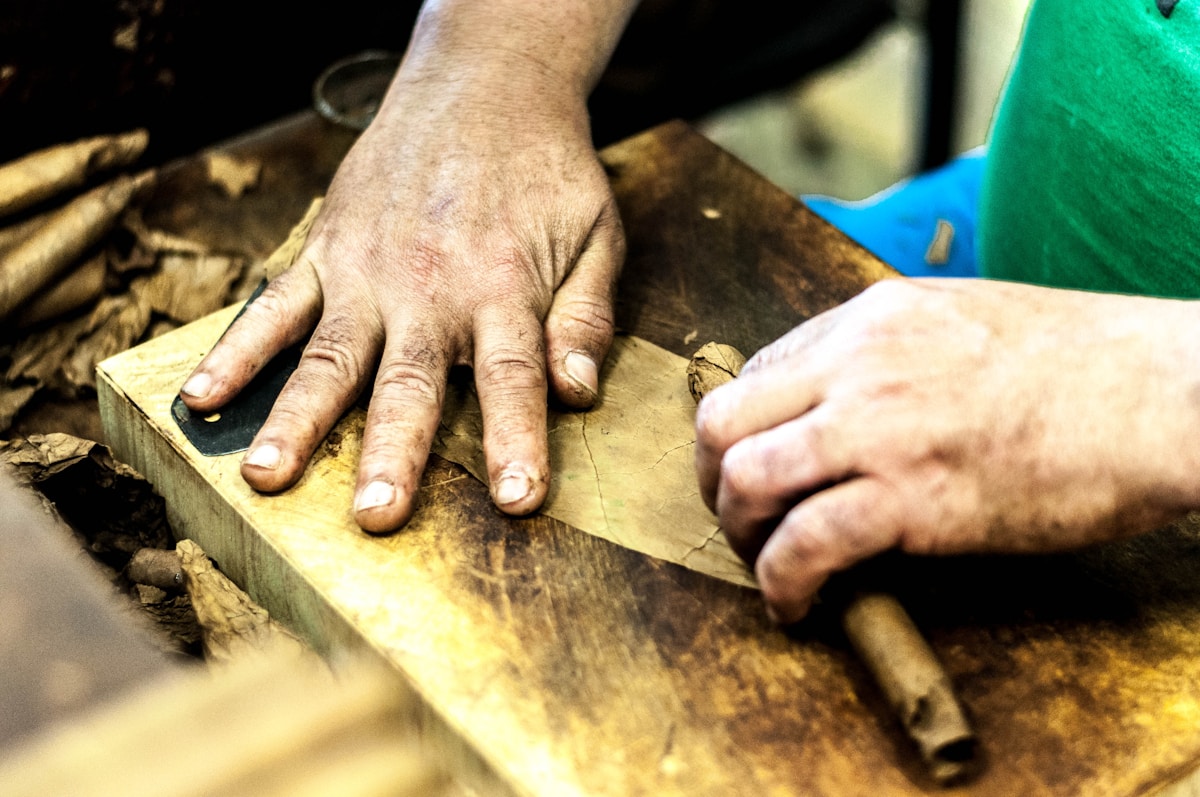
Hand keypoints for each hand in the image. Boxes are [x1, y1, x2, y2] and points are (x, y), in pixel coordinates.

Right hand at [178, 48, 624, 531]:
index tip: (514, 502)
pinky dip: (238, 350)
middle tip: (373, 517)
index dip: (515, 442)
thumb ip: (587, 317)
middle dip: (392, 454)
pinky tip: (203, 397)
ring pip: (330, 356)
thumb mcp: (597, 236)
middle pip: (410, 383)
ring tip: (266, 476)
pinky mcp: (327, 249)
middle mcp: (430, 288)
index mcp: (504, 289)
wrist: (484, 87)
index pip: (513, 379)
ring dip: (297, 418)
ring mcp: (369, 270)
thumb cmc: (547, 172)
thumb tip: (578, 392)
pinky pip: (276, 305)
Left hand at [695, 278, 1199, 622]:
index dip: (741, 429)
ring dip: (737, 533)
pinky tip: (795, 603)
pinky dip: (780, 582)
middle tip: (737, 517)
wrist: (1159, 392)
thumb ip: (892, 350)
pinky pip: (805, 544)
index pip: (757, 371)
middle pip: (722, 420)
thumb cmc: (1080, 362)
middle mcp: (858, 366)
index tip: (753, 466)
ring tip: (763, 562)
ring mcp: (880, 430)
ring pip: (746, 478)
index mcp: (870, 320)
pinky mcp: (913, 499)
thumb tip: (846, 396)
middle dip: (711, 479)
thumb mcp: (963, 319)